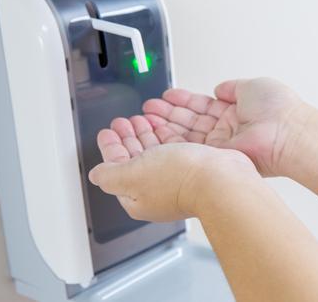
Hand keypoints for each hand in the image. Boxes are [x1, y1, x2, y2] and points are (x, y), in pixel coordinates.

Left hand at [88, 128, 258, 221]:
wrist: (221, 179)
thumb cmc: (180, 179)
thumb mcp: (131, 175)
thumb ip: (109, 174)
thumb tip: (96, 175)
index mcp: (137, 197)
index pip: (116, 170)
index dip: (110, 148)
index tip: (107, 133)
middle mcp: (157, 191)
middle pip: (135, 160)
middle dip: (127, 138)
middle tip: (122, 122)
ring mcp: (177, 180)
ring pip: (155, 153)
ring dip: (145, 134)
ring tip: (139, 119)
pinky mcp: (195, 170)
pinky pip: (175, 149)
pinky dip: (165, 135)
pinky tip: (162, 126)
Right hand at [140, 78, 308, 175]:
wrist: (287, 132)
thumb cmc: (278, 109)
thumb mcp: (252, 86)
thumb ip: (232, 87)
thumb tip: (219, 88)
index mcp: (236, 113)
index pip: (203, 106)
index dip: (184, 101)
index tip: (167, 97)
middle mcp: (227, 131)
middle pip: (191, 121)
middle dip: (168, 114)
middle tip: (148, 109)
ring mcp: (222, 146)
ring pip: (187, 135)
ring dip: (166, 126)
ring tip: (145, 119)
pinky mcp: (217, 157)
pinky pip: (191, 148)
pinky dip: (172, 140)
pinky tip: (157, 134)